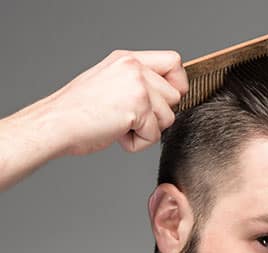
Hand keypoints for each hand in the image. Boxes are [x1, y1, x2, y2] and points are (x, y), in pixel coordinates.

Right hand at [44, 49, 188, 154]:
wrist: (56, 123)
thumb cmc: (78, 111)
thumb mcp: (110, 83)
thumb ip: (138, 83)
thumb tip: (167, 96)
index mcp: (128, 59)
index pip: (173, 61)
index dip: (177, 83)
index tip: (166, 100)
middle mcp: (135, 68)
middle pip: (175, 95)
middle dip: (159, 114)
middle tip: (131, 118)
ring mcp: (138, 87)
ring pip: (168, 118)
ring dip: (148, 130)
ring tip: (120, 126)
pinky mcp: (138, 109)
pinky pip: (155, 136)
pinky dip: (138, 144)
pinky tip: (117, 134)